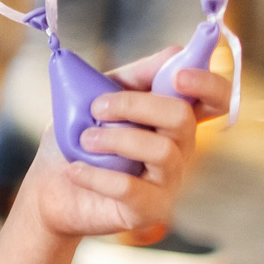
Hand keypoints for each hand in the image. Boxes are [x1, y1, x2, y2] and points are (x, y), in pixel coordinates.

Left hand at [16, 51, 229, 240]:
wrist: (48, 189)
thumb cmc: (75, 140)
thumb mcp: (96, 97)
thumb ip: (134, 77)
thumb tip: (174, 53)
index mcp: (171, 119)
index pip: (215, 100)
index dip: (208, 84)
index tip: (179, 75)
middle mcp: (179, 149)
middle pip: (182, 117)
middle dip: (136, 105)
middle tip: (96, 109)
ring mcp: (168, 181)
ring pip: (161, 151)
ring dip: (115, 139)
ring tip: (83, 141)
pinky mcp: (150, 210)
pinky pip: (132, 189)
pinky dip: (97, 175)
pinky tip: (75, 171)